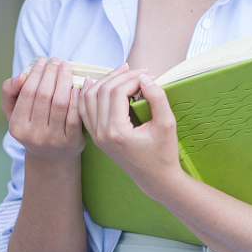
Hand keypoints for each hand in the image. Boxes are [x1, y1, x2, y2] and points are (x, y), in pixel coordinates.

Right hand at [1, 58, 86, 164]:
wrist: (50, 156)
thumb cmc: (30, 126)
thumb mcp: (12, 112)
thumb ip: (9, 91)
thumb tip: (21, 75)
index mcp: (17, 126)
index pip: (27, 92)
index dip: (36, 73)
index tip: (43, 60)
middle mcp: (34, 135)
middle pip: (44, 96)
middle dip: (52, 73)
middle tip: (57, 60)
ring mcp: (53, 140)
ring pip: (60, 103)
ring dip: (64, 81)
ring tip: (66, 67)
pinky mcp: (71, 142)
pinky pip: (74, 115)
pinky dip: (77, 98)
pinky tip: (78, 85)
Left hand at [79, 67, 184, 198]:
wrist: (155, 179)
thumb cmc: (164, 154)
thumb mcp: (167, 125)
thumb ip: (157, 99)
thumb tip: (145, 78)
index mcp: (117, 132)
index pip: (117, 92)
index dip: (132, 78)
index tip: (148, 74)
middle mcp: (101, 133)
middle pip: (102, 91)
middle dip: (120, 76)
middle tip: (138, 71)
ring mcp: (96, 136)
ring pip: (88, 98)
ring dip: (104, 81)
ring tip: (123, 73)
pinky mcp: (96, 136)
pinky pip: (85, 110)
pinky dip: (89, 94)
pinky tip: (96, 83)